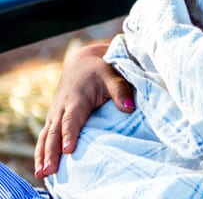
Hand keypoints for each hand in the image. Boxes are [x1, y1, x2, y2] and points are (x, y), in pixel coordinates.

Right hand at [33, 42, 133, 178]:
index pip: (71, 120)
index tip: (69, 150)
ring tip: (43, 173)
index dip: (69, 134)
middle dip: (51, 152)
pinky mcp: (54, 118)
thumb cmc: (100, 69)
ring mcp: (55, 114)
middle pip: (54, 132)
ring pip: (46, 136)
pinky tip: (41, 167)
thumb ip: (120, 90)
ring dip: (42, 155)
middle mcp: (62, 108)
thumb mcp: (112, 75)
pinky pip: (44, 136)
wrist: (82, 61)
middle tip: (50, 170)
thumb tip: (129, 107)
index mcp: (76, 99)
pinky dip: (40, 151)